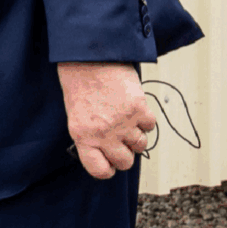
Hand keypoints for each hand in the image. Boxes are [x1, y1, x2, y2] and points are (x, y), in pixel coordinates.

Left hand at [59, 61, 156, 178]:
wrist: (89, 57)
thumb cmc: (79, 83)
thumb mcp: (76, 114)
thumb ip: (90, 135)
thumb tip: (107, 151)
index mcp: (82, 136)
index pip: (99, 170)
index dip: (107, 169)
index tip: (110, 163)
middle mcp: (103, 133)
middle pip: (125, 162)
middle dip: (126, 154)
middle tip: (121, 141)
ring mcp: (123, 122)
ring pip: (141, 145)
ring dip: (136, 136)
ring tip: (126, 120)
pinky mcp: (139, 109)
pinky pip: (150, 126)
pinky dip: (145, 119)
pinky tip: (134, 108)